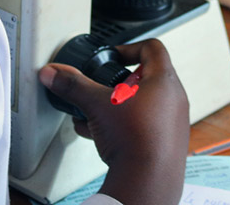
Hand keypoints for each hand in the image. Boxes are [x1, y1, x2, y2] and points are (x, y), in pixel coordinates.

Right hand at [38, 39, 189, 204]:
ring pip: (146, 104)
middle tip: (105, 88)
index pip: (153, 48)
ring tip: (99, 114)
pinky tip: (101, 134)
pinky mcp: (167, 144)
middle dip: (120, 82)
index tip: (114, 56)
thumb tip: (55, 74)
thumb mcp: (96, 104)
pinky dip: (126, 125)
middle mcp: (175, 101)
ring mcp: (174, 124)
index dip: (130, 47)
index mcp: (165, 82)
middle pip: (148, 77)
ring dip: (120, 105)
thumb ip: (73, 85)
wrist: (147, 182)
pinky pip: (147, 126)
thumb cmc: (136, 141)